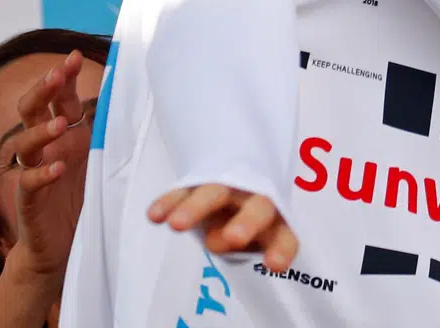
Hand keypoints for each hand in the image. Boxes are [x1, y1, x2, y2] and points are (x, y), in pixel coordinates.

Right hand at [3, 50, 90, 289]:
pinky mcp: (30, 201)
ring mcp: (34, 172)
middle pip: (32, 111)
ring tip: (60, 123)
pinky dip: (40, 174)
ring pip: (24, 144)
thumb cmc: (88, 196)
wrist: (64, 246)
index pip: (59, 99)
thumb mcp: (107, 158)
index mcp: (67, 135)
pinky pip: (28, 183)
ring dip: (41, 131)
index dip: (63, 77)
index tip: (73, 55)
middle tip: (57, 74)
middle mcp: (47, 148)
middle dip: (43, 90)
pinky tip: (56, 168)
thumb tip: (141, 99)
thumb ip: (114, 131)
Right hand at [148, 185, 298, 271]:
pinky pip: (184, 191)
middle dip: (247, 223)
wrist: (238, 176)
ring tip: (176, 225)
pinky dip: (171, 202)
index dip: (281, 249)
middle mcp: (256, 198)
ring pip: (215, 194)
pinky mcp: (201, 181)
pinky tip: (155, 215)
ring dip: (196, 208)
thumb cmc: (248, 221)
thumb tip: (219, 239)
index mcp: (277, 218)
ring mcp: (229, 187)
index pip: (284, 235)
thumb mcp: (254, 238)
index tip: (274, 264)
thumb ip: (238, 245)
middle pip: (257, 208)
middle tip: (234, 238)